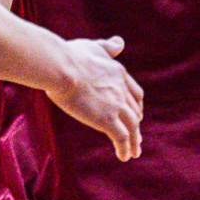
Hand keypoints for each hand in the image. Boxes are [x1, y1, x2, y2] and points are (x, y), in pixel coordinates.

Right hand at [48, 37, 143, 161]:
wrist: (62, 68)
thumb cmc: (71, 56)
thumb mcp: (94, 46)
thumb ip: (108, 47)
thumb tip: (120, 42)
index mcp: (119, 74)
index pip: (135, 94)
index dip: (135, 106)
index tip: (135, 115)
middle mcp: (122, 90)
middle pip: (134, 112)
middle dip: (136, 125)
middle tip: (137, 138)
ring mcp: (116, 106)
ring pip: (132, 127)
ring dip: (134, 141)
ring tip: (134, 152)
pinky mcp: (107, 120)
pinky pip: (122, 138)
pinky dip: (125, 149)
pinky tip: (125, 157)